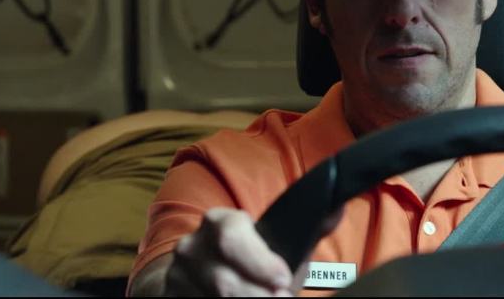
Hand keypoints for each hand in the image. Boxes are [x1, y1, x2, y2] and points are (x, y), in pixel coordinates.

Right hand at [165, 208, 295, 296]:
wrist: (202, 273)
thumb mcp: (274, 241)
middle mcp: (192, 246)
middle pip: (224, 281)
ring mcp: (177, 275)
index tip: (283, 280)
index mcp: (218, 221)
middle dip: (257, 296)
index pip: (233, 237)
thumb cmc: (251, 257)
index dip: (261, 263)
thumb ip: (307, 229)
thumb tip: (332, 213)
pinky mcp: (170, 296)